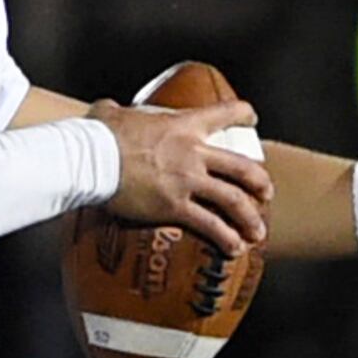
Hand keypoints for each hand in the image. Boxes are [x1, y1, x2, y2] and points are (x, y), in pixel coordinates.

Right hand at [88, 94, 271, 255]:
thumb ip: (115, 110)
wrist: (90, 159)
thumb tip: (104, 108)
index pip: (223, 113)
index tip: (251, 118)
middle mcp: (193, 153)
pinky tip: (234, 248)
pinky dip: (226, 237)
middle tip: (266, 193)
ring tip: (258, 231)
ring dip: (250, 217)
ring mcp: (187, 181)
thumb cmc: (97, 135)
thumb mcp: (111, 113)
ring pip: (233, 199)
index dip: (242, 114)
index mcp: (182, 126)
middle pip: (241, 167)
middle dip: (259, 182)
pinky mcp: (174, 206)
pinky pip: (209, 224)